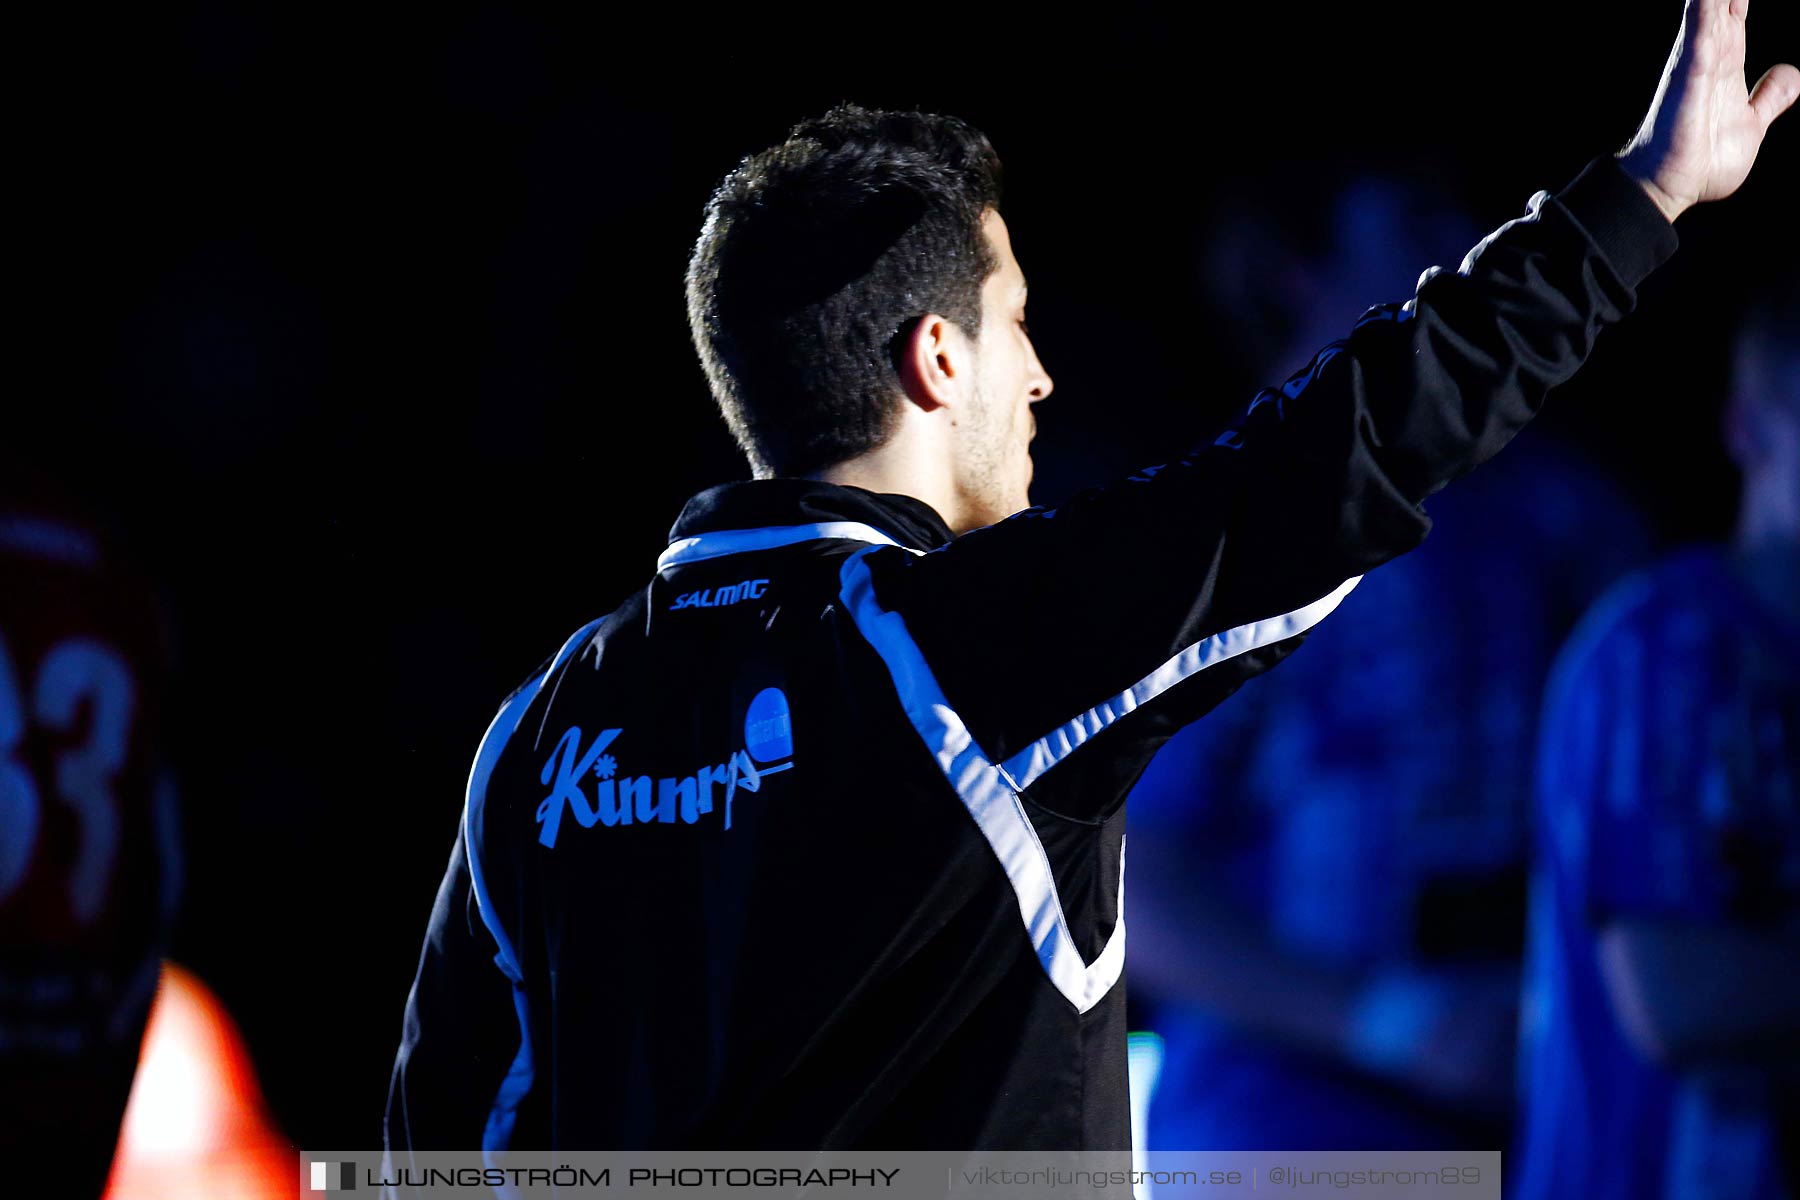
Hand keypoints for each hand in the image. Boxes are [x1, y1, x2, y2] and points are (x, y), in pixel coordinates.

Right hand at [1618, 0, 1798, 220]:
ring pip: (1713, 1)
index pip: (1739, 5)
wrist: (1672, 188)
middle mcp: (1710, 49)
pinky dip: (1705, 4)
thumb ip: (1771, 96)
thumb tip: (1790, 72)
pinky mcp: (1691, 68)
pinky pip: (1701, 23)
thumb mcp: (1753, 123)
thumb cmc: (1702, 160)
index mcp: (1726, 58)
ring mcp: (1698, 55)